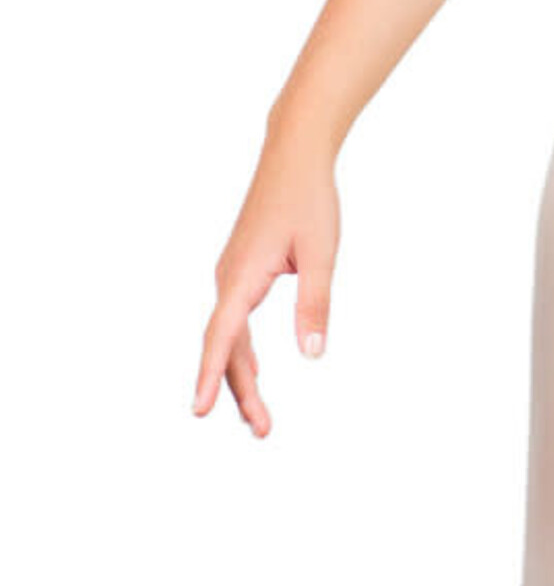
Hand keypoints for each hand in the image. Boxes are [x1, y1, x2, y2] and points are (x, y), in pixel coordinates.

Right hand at [193, 129, 340, 433]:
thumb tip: (313, 354)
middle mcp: (228, 277)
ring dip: (242, 374)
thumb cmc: (309, 198)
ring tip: (259, 416)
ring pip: (230, 335)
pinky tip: (253, 369)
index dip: (212, 375)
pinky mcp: (242, 269)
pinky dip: (241, 350)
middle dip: (240, 390)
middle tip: (263, 431)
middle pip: (226, 345)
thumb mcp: (321, 251)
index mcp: (243, 275)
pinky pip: (235, 319)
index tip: (200, 411)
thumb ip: (316, 302)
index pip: (222, 336)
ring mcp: (232, 273)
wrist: (294, 154)